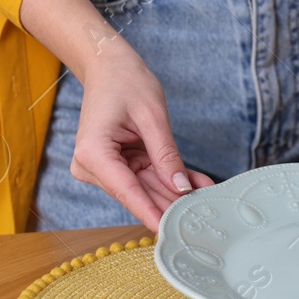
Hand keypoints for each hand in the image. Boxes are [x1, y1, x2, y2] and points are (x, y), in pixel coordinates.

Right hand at [70, 45, 214, 230]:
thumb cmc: (125, 82)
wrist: (108, 67)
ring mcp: (102, 167)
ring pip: (145, 187)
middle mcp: (91, 165)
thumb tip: (181, 188)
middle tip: (202, 214)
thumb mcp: (153, 116)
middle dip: (170, 202)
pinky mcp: (114, 164)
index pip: (127, 190)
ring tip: (207, 196)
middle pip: (137, 192)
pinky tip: (197, 183)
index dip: (151, 211)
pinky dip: (170, 177)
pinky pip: (146, 176)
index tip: (169, 232)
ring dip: (175, 190)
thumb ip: (166, 154)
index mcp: (93, 153)